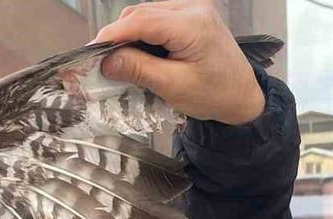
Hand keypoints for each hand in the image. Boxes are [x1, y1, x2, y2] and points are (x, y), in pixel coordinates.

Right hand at [93, 0, 264, 124]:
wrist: (243, 96)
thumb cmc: (216, 95)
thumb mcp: (174, 87)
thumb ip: (139, 70)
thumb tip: (106, 61)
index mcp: (192, 25)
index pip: (141, 21)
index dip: (111, 36)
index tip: (90, 52)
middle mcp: (193, 8)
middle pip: (140, 13)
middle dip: (118, 36)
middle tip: (102, 62)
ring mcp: (193, 8)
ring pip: (145, 13)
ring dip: (129, 35)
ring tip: (119, 61)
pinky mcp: (191, 14)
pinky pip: (157, 17)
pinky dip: (142, 33)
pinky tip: (137, 53)